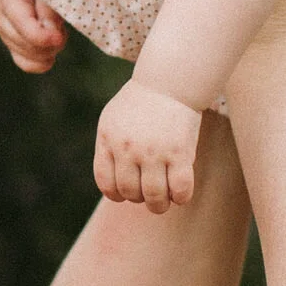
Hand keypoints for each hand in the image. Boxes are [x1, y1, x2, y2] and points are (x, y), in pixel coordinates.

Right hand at [0, 0, 66, 73]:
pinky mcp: (14, 48)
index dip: (41, 35)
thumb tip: (51, 35)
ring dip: (51, 47)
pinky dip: (45, 60)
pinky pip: (28, 65)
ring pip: (31, 57)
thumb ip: (50, 8)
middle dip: (51, 40)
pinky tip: (53, 46)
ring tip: (58, 28)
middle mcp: (2, 18)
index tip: (58, 37)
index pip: (21, 23)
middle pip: (27, 44)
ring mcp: (6, 35)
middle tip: (62, 24)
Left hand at [95, 78, 200, 212]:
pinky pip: (180, 188)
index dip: (116, 194)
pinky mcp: (179, 152)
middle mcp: (128, 148)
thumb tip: (113, 185)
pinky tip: (180, 194)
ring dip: (159, 205)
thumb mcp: (113, 119)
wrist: (170, 81)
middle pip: (129, 191)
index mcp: (108, 139)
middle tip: (148, 194)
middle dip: (139, 199)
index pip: (105, 181)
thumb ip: (109, 148)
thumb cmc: (141, 102)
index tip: (125, 194)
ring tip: (164, 201)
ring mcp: (154, 151)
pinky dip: (180, 198)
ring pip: (154, 196)